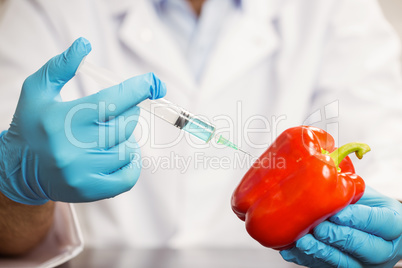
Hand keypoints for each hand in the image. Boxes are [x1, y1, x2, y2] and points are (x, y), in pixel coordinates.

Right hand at [0, 37, 165, 204]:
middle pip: (125, 125)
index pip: (111, 101)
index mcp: (61, 119)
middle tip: (118, 111)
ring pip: (129, 149)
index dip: (138, 89)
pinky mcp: (90, 191)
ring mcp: (82, 173)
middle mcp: (71, 149)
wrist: (19, 168)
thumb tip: (85, 44)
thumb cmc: (33, 123)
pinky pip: (129, 176)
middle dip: (129, 112)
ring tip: (111, 134)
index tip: (153, 82)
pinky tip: (119, 153)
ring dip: (127, 137)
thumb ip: (61, 66)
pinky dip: (131, 162)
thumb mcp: (38, 90)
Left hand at [280, 186, 401, 266]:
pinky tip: (292, 251)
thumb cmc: (363, 205)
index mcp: (393, 224)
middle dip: (338, 237)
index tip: (336, 213)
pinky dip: (306, 259)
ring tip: (302, 241)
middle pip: (365, 248)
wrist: (363, 223)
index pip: (380, 222)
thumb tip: (325, 183)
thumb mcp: (363, 194)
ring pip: (345, 262)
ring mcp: (365, 263)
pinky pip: (325, 267)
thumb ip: (351, 192)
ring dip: (320, 252)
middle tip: (318, 228)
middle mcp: (384, 248)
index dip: (357, 219)